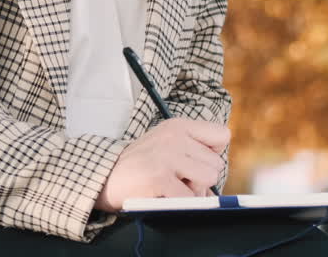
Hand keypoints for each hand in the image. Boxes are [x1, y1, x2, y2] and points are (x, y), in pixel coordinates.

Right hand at [94, 118, 228, 211]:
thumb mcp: (168, 145)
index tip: (193, 160)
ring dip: (193, 190)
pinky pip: (190, 197)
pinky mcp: (160, 177)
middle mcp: (174, 136)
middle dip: (200, 178)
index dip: (212, 154)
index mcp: (178, 125)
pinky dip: (181, 203)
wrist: (106, 178)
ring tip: (170, 185)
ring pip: (208, 179)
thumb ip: (195, 150)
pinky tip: (163, 194)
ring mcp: (167, 155)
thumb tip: (218, 171)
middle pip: (217, 163)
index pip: (222, 135)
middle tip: (176, 178)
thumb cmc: (142, 165)